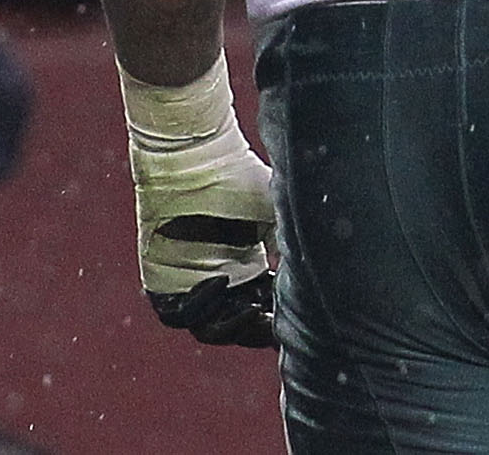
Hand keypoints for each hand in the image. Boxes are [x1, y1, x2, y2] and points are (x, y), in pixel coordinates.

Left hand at [124, 61, 277, 347]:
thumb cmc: (241, 179)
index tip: (298, 316)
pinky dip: (201, 305)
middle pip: (238, 325)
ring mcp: (188, 285)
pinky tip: (223, 280)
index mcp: (247, 269)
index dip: (279, 318)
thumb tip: (328, 264)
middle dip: (258, 328)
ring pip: (209, 327)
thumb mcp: (277, 215)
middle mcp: (220, 281)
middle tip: (275, 320)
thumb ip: (296, 241)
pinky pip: (178, 315)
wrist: (198, 159)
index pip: (263, 309)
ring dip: (232, 324)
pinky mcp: (161, 283)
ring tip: (252, 310)